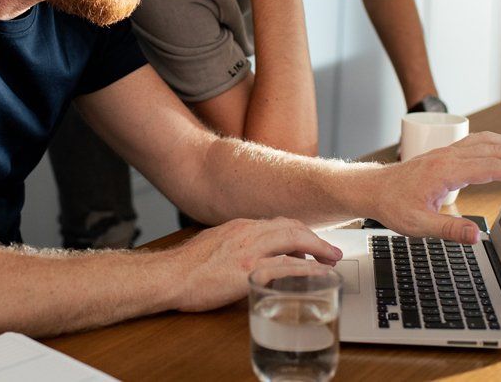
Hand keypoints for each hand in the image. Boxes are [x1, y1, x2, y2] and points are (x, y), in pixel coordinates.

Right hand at [168, 217, 341, 311]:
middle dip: (315, 238)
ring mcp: (250, 251)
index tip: (309, 242)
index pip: (277, 223)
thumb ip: (232, 247)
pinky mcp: (250, 271)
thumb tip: (244, 258)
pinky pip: (288, 267)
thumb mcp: (212, 245)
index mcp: (239, 227)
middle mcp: (248, 232)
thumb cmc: (184, 267)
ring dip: (318, 250)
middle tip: (331, 251)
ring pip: (294, 240)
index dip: (298, 232)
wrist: (169, 276)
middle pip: (292, 227)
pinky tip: (320, 274)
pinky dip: (309, 269)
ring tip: (331, 260)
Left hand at [375, 132, 500, 243]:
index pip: (491, 168)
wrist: (374, 189)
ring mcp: (449, 152)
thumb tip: (478, 236)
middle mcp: (449, 156)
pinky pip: (480, 142)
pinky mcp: (448, 153)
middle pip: (496, 151)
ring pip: (489, 142)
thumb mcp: (417, 225)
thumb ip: (448, 230)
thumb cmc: (393, 206)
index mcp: (445, 171)